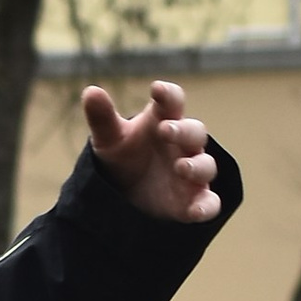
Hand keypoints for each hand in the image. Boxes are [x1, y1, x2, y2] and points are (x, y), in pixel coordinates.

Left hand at [82, 75, 219, 223]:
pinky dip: (206, 207)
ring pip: (206, 166)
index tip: (157, 89)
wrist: (124, 197)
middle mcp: (183, 145)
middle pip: (195, 131)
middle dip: (183, 130)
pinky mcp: (194, 201)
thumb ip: (102, 118)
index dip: (168, 94)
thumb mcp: (109, 139)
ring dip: (197, 166)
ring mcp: (192, 173)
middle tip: (165, 130)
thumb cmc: (123, 158)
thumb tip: (91, 91)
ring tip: (180, 167)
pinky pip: (209, 203)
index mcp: (163, 121)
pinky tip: (196, 211)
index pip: (172, 101)